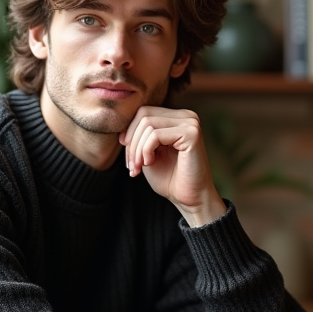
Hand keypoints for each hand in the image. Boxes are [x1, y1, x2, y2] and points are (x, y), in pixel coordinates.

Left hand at [120, 106, 225, 225]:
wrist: (189, 199)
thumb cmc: (170, 179)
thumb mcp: (147, 153)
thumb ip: (139, 136)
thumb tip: (121, 125)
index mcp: (177, 118)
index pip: (143, 112)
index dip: (130, 133)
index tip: (129, 157)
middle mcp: (186, 116)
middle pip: (144, 115)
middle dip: (132, 142)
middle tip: (132, 166)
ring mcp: (190, 123)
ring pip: (147, 124)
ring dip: (137, 149)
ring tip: (139, 167)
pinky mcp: (191, 133)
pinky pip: (155, 135)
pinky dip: (146, 151)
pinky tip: (150, 164)